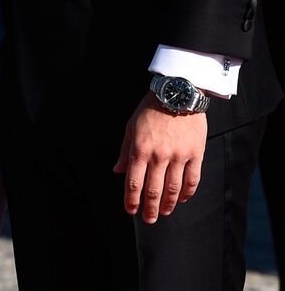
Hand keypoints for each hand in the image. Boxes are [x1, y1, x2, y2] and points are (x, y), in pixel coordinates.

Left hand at [113, 93, 206, 223]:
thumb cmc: (150, 109)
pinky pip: (192, 179)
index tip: (131, 211)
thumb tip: (117, 171)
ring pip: (173, 189)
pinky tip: (183, 199)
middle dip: (150, 209)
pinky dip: (188, 193)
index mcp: (140, 149)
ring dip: (169, 204)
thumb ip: (125, 151)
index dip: (131, 200)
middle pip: (153, 190)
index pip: (134, 182)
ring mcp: (178, 155)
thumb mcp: (131, 126)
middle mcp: (159, 155)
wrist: (177, 92)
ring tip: (165, 212)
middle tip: (149, 219)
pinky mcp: (195, 153)